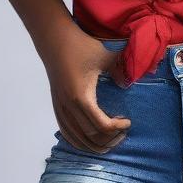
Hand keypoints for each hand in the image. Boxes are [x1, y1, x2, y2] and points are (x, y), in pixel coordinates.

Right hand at [41, 27, 130, 153]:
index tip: (128, 121)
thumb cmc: (82, 45)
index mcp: (82, 97)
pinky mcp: (56, 104)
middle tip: (122, 134)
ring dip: (94, 144)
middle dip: (109, 140)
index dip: (117, 128)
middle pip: (90, 137)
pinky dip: (77, 140)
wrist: (55, 38)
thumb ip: (120, 70)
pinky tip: (88, 141)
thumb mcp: (107, 55)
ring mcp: (60, 107)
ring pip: (76, 138)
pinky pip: (65, 131)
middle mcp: (69, 106)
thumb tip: (126, 85)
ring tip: (109, 142)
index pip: (102, 126)